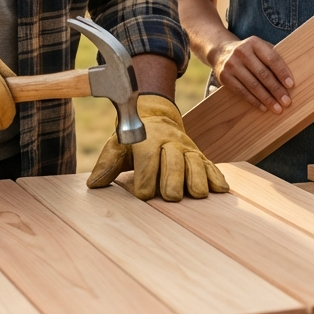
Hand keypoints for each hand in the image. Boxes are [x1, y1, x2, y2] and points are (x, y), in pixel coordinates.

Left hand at [86, 95, 228, 201]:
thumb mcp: (118, 145)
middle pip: (173, 161)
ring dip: (196, 178)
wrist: (156, 117)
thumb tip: (94, 185)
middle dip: (172, 178)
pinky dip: (215, 177)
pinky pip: (210, 165)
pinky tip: (219, 190)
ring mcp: (186, 149)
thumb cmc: (134, 139)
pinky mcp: (199, 156)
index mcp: (147, 139)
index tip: (143, 194)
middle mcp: (170, 142)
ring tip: (196, 195)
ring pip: (194, 162)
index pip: (147, 157)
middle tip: (171, 197)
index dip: (145, 176)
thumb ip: (107, 164)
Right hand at [212, 36, 293, 112]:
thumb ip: (272, 57)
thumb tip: (290, 77)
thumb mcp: (259, 48)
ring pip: (253, 85)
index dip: (282, 72)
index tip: (291, 85)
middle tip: (287, 101)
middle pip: (263, 74)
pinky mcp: (224, 77)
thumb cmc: (248, 52)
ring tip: (277, 108)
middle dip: (276, 89)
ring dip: (267, 99)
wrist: (219, 51)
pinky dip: (254, 101)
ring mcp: (231, 64)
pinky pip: (242, 91)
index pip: (271, 58)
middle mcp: (241, 52)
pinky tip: (263, 107)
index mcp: (254, 43)